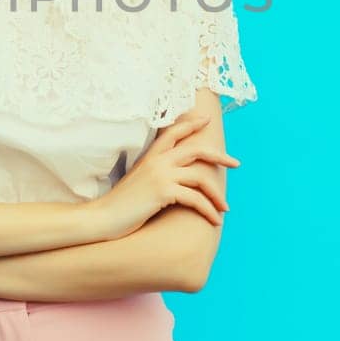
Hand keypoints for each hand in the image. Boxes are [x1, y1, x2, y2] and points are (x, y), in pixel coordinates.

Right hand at [92, 112, 239, 237]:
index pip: (174, 132)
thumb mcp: (138, 182)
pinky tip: (214, 220)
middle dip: (220, 156)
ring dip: (217, 195)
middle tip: (236, 164)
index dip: (192, 124)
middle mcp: (157, 161)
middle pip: (197, 150)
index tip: (207, 120)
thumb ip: (155, 174)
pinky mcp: (163, 192)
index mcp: (151, 156)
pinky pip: (195, 199)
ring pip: (201, 177)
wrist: (103, 218)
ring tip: (225, 208)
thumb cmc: (121, 205)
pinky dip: (209, 210)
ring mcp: (160, 175)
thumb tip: (175, 179)